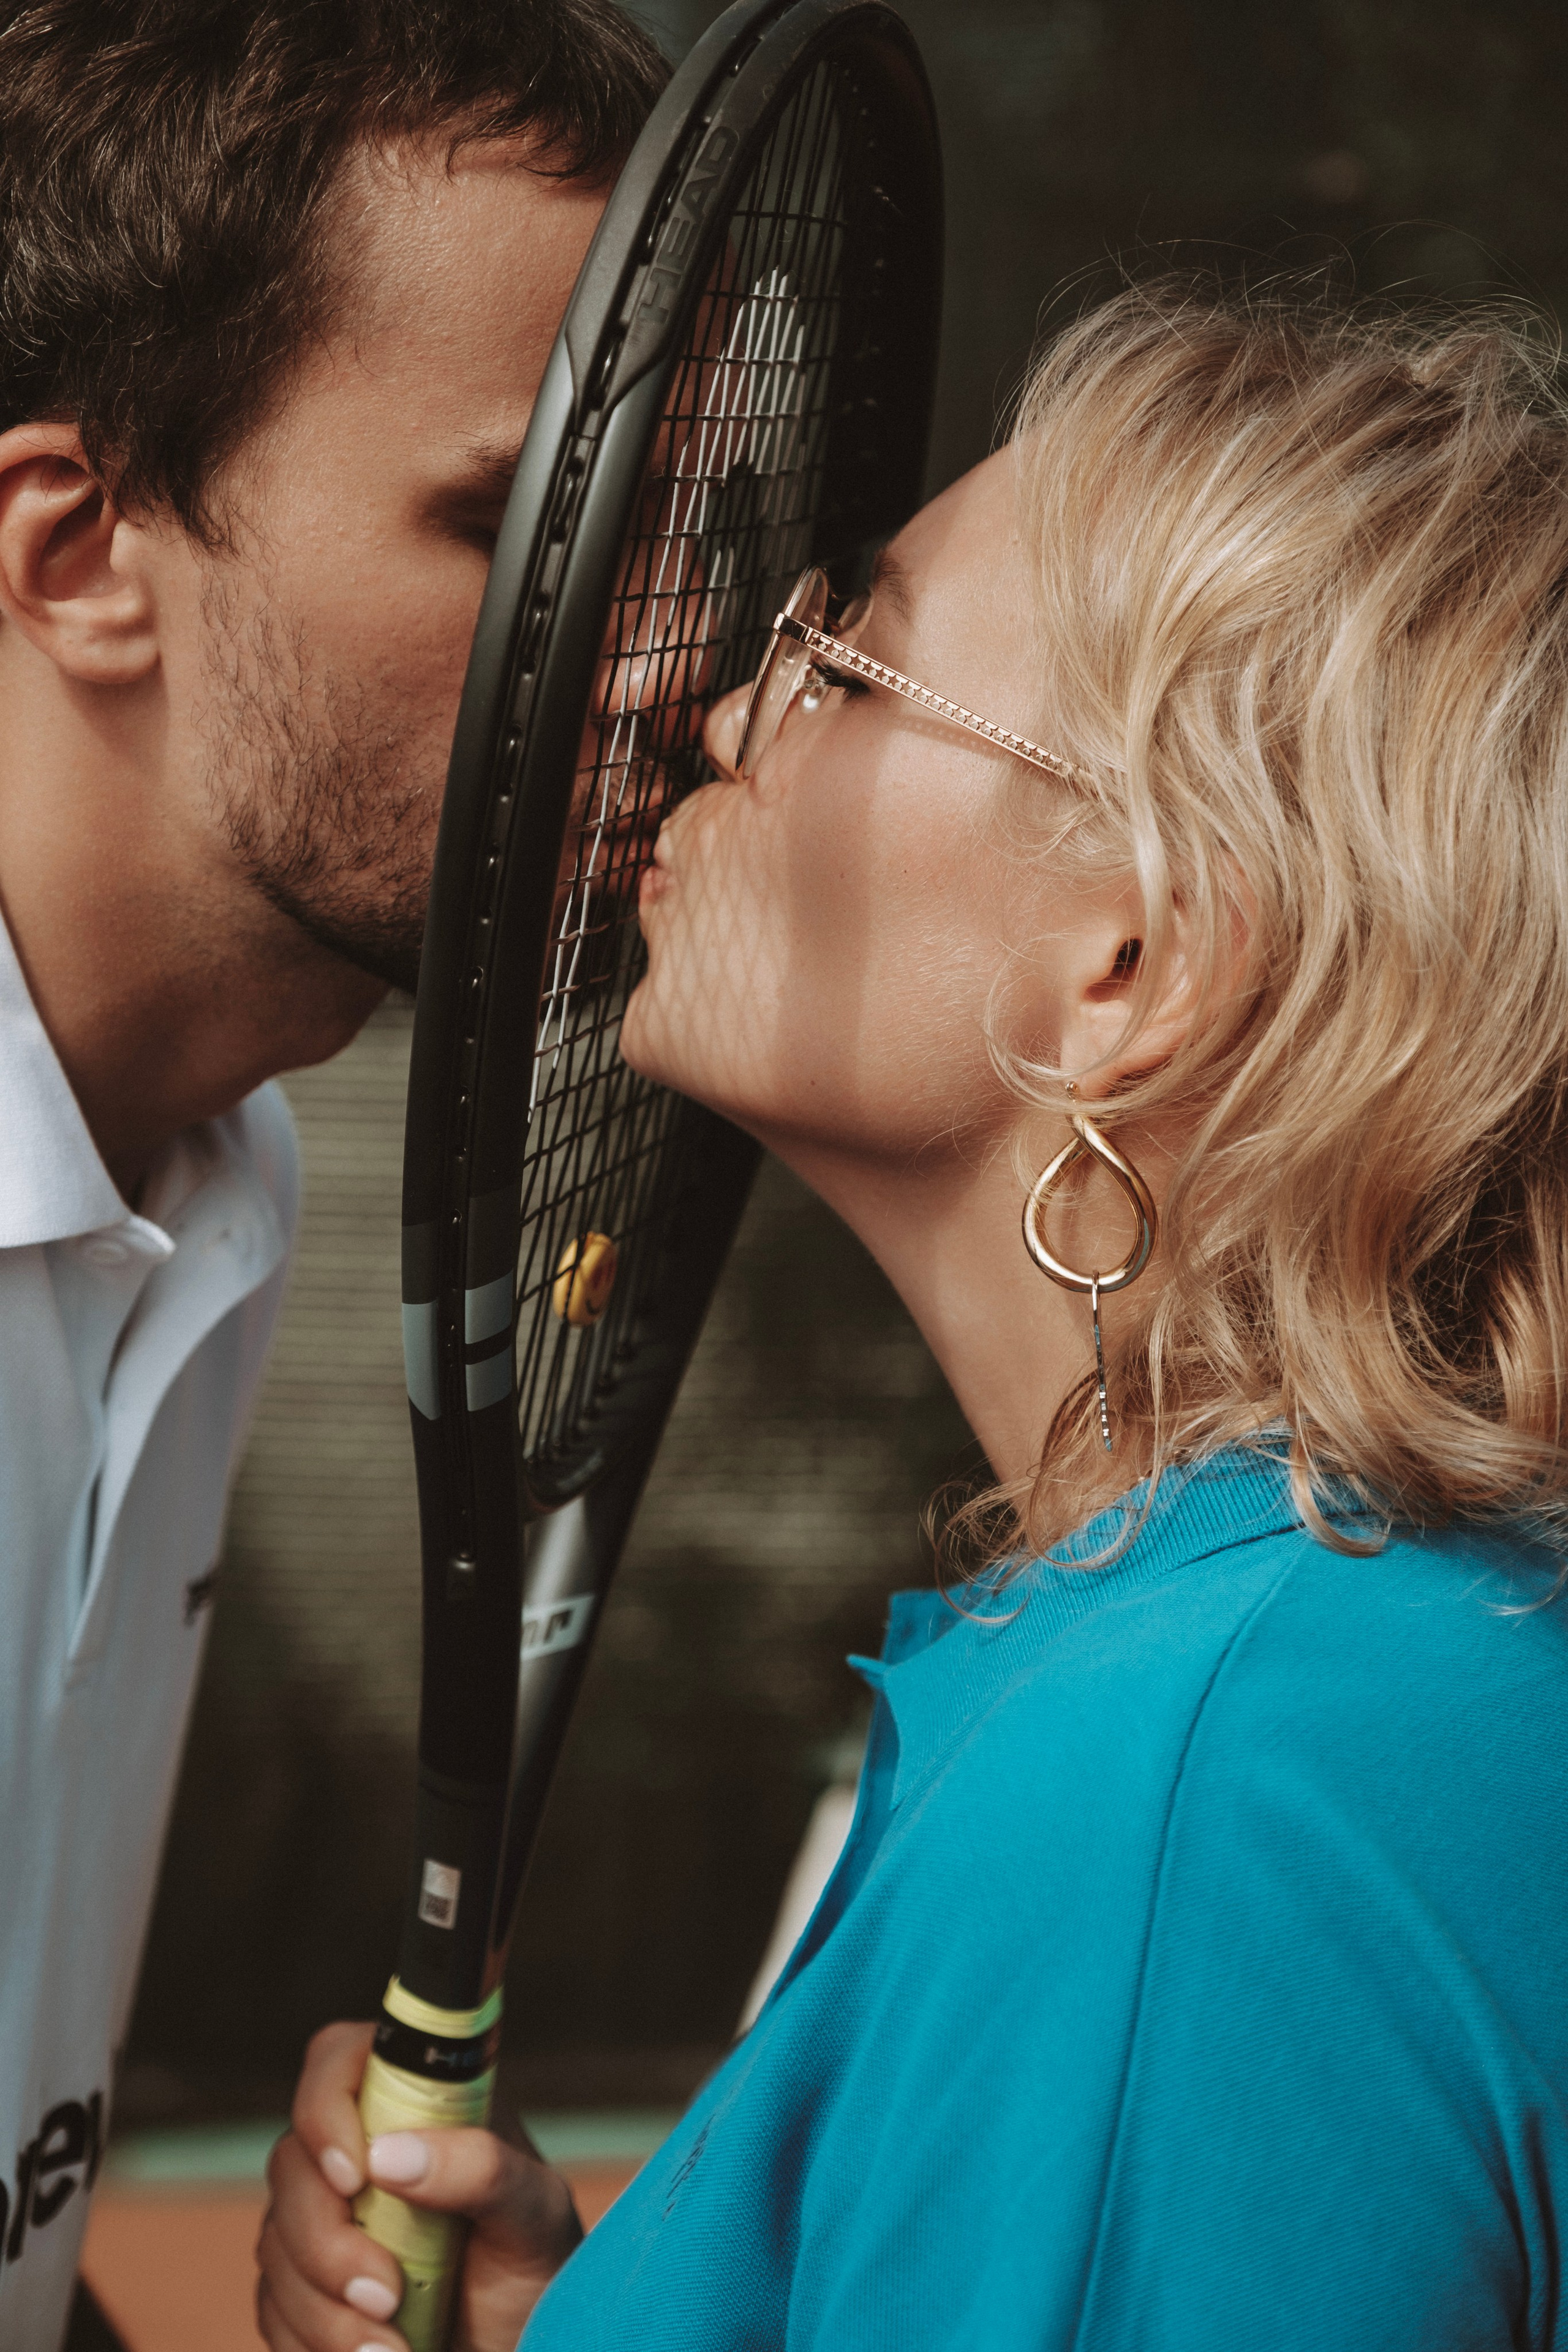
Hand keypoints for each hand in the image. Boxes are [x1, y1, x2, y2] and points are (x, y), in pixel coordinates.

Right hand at [256, 2020, 582, 2351]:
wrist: (519, 2345)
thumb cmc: (536, 2267)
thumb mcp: (535, 2214)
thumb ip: (482, 2170)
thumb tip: (389, 2155)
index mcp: (417, 2102)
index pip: (338, 2061)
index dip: (326, 2108)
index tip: (354, 2176)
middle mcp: (361, 2147)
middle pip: (292, 2163)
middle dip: (328, 2242)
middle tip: (388, 2296)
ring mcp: (325, 2214)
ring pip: (275, 2244)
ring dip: (326, 2310)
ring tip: (393, 2350)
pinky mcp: (305, 2282)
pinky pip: (274, 2307)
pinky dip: (313, 2342)